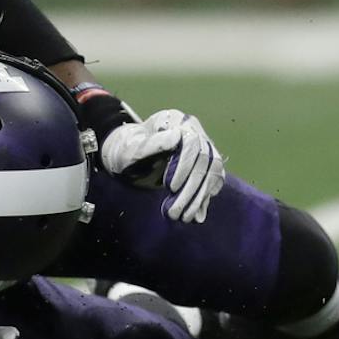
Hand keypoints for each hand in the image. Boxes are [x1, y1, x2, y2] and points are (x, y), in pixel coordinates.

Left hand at [100, 109, 225, 222]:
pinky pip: (212, 179)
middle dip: (193, 188)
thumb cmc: (125, 150)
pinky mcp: (202, 162)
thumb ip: (153, 143)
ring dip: (201, 196)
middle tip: (176, 212)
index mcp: (176, 121)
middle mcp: (193, 130)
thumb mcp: (131, 148)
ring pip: (213, 170)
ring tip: (185, 217)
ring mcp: (201, 145)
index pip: (192, 141)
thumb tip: (177, 138)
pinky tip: (197, 213)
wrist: (127, 156)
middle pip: (206, 158)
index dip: (185, 165)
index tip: (170, 188)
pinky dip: (205, 197)